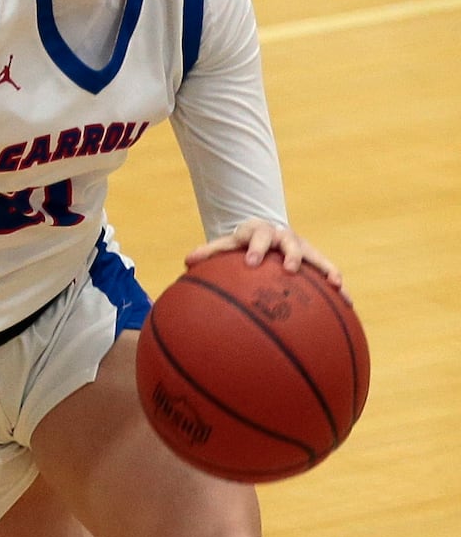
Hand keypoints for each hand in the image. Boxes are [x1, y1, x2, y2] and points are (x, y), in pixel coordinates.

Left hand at [186, 217, 346, 294]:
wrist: (267, 230)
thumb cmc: (243, 243)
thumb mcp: (228, 244)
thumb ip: (210, 253)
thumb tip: (188, 262)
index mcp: (261, 234)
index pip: (257, 237)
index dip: (255, 249)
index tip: (251, 262)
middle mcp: (285, 239)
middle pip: (291, 244)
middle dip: (291, 255)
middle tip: (290, 268)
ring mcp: (304, 250)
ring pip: (319, 259)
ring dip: (328, 271)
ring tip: (337, 286)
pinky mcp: (317, 262)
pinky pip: (330, 275)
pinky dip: (341, 289)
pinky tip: (350, 306)